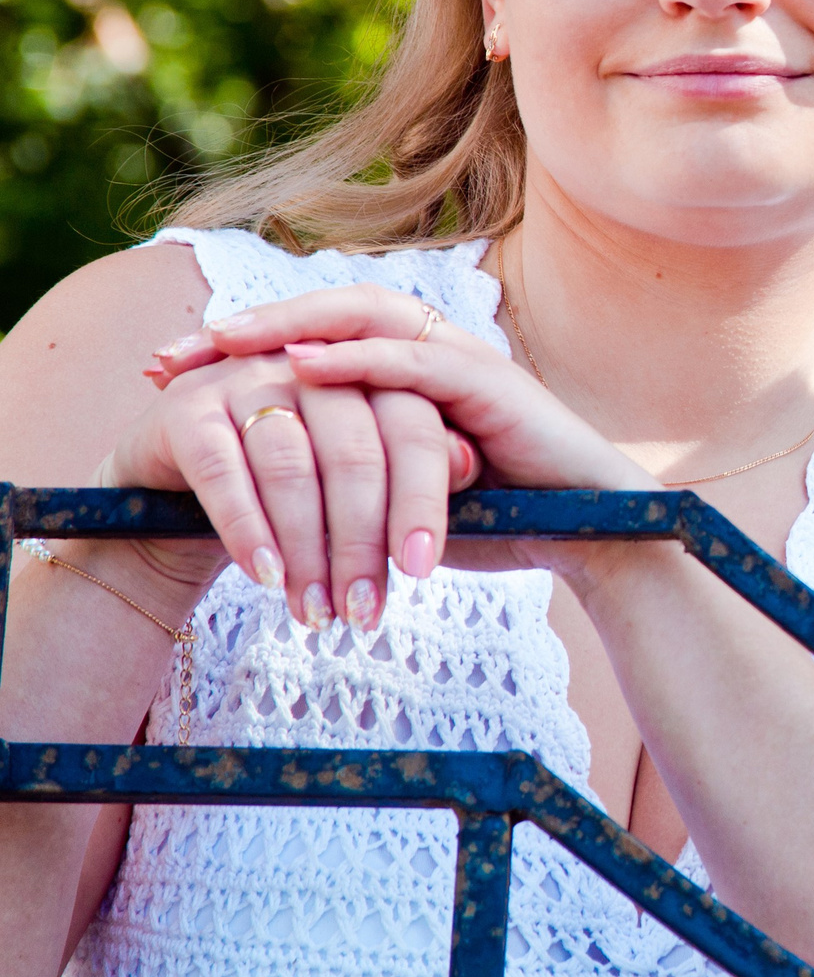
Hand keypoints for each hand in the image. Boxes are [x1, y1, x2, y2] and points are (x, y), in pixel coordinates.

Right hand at [102, 340, 479, 629]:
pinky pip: (225, 472)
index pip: (412, 430)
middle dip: (363, 540)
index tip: (422, 569)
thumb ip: (420, 464)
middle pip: (356, 452)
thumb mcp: (361, 479)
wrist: (182, 494)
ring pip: (293, 467)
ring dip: (308, 550)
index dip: (420, 501)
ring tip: (320, 611)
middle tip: (366, 610)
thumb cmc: (295, 493)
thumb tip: (469, 465)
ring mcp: (245, 378)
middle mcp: (310, 365)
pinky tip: (268, 577)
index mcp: (368, 370)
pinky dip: (249, 530)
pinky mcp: (187, 408)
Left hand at [138, 284, 655, 611]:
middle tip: (173, 352)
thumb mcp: (407, 497)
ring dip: (290, 324)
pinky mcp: (493, 385)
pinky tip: (299, 364)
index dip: (248, 343)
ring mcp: (469, 360)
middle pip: (333, 306)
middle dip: (248, 324)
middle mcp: (443, 350)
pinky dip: (352, 357)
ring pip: (368, 315)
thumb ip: (357, 476)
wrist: (598, 534)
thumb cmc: (509, 521)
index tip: (172, 368)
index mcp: (420, 371)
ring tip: (225, 341)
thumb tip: (277, 491)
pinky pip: (411, 359)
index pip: (323, 333)